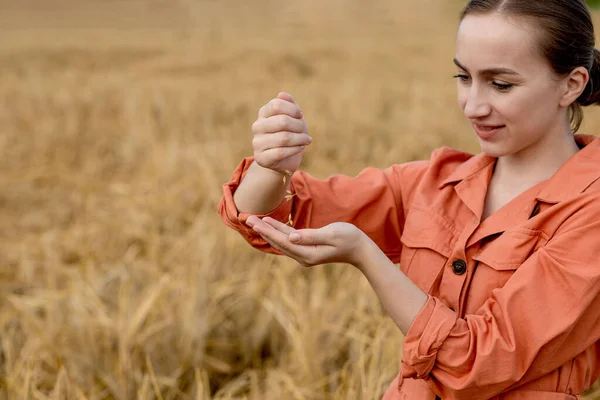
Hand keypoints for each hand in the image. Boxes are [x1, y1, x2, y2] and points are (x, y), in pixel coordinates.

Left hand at [245, 215, 367, 266]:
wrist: (360, 249)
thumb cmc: (349, 238)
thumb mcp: (331, 234)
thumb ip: (310, 236)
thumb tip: (291, 237)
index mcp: (307, 253)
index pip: (282, 240)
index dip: (267, 230)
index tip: (254, 221)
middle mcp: (303, 257)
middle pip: (278, 242)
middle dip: (262, 230)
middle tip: (246, 218)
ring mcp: (304, 255)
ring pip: (281, 242)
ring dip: (267, 231)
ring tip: (254, 221)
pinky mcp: (307, 251)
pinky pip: (288, 241)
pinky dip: (277, 233)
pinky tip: (269, 226)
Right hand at [251, 92, 311, 174]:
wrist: (284, 160)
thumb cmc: (290, 134)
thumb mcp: (293, 118)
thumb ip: (289, 105)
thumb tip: (282, 94)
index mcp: (263, 113)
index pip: (276, 105)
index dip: (293, 109)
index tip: (300, 115)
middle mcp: (257, 126)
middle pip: (282, 121)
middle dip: (299, 126)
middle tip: (304, 131)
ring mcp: (257, 143)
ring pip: (284, 138)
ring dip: (300, 139)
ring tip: (306, 140)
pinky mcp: (261, 158)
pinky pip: (281, 152)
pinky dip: (295, 149)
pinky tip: (300, 148)